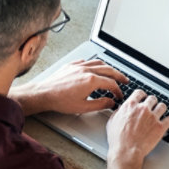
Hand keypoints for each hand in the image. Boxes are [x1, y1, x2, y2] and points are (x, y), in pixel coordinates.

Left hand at [10, 59, 127, 114]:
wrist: (43, 94)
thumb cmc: (60, 101)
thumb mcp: (83, 107)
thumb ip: (100, 104)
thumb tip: (111, 102)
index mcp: (91, 80)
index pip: (111, 83)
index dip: (118, 90)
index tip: (119, 95)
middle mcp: (86, 70)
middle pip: (109, 70)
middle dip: (119, 75)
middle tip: (124, 80)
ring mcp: (78, 66)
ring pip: (98, 63)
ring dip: (108, 68)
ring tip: (112, 73)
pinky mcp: (71, 65)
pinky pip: (86, 61)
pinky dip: (94, 64)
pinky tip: (94, 68)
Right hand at [105, 90, 168, 162]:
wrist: (126, 151)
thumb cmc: (118, 139)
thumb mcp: (112, 122)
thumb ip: (118, 113)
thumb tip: (121, 110)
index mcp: (130, 106)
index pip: (139, 93)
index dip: (142, 95)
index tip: (143, 97)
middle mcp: (143, 109)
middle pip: (152, 98)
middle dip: (152, 102)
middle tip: (151, 106)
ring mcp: (153, 117)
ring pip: (162, 106)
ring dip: (161, 109)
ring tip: (160, 112)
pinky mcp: (160, 127)